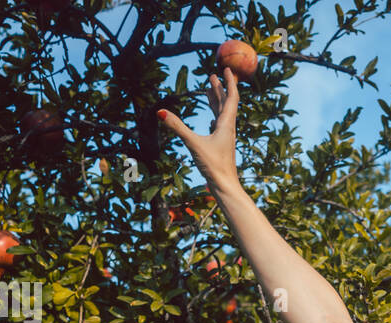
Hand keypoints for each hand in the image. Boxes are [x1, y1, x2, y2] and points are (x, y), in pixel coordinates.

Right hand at [157, 68, 240, 189]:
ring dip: (217, 100)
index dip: (229, 82)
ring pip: (223, 114)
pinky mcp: (221, 146)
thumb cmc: (213, 166)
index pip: (231, 97)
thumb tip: (159, 111)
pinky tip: (213, 117)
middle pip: (226, 103)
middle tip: (213, 75)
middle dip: (220, 88)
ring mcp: (225, 137)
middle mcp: (228, 129)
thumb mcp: (193, 144)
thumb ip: (177, 127)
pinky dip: (215, 115)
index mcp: (226, 124)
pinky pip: (220, 125)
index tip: (226, 68)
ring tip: (211, 89)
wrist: (225, 186)